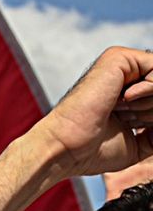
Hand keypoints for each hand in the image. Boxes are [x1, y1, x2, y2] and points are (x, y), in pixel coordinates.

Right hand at [35, 47, 152, 179]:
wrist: (67, 148)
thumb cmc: (93, 151)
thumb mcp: (141, 144)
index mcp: (128, 97)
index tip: (143, 125)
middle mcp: (124, 79)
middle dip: (152, 110)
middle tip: (126, 119)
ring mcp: (121, 67)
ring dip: (150, 104)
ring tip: (122, 111)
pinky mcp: (117, 59)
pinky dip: (151, 87)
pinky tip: (126, 99)